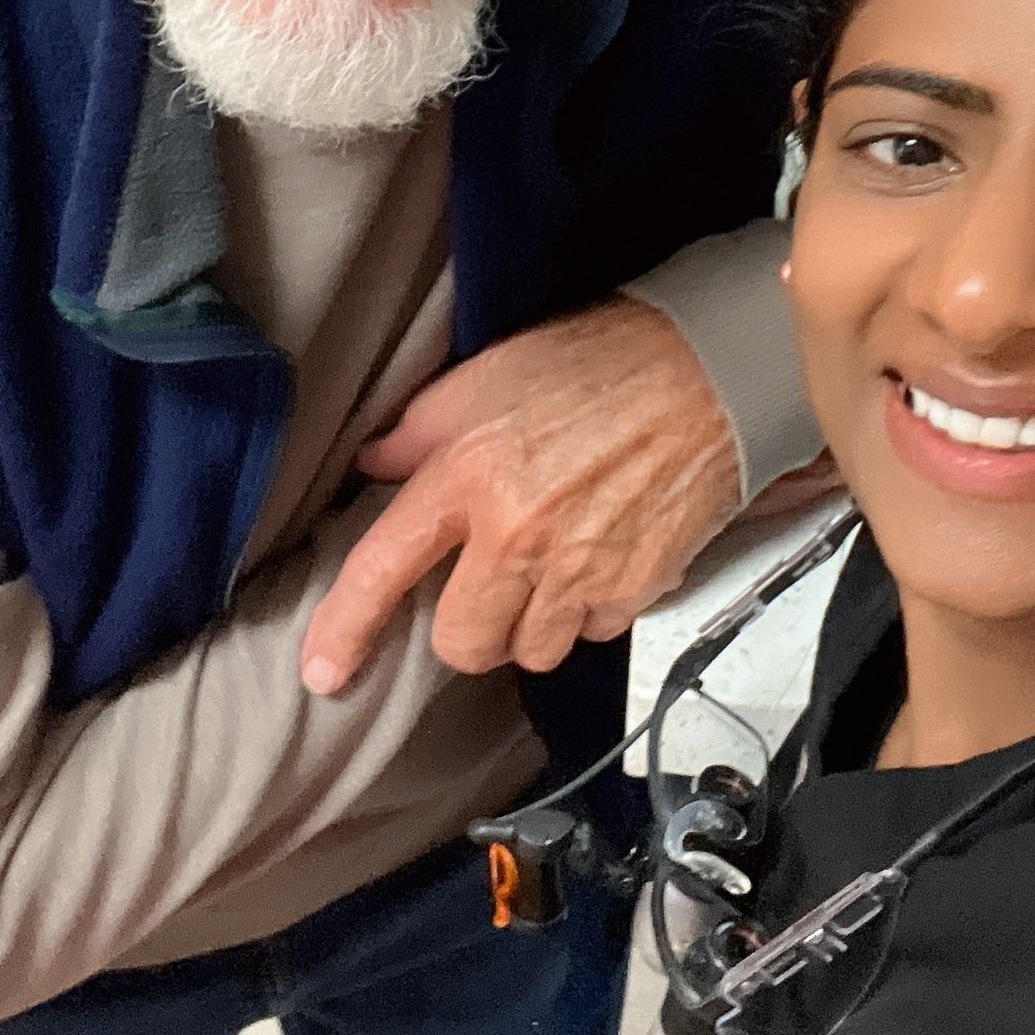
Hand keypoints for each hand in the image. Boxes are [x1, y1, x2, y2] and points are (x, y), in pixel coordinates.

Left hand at [299, 296, 742, 691]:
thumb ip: (421, 428)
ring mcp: (580, 570)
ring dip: (531, 622)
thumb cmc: (599, 362)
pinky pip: (592, 633)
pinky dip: (589, 609)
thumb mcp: (489, 374)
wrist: (710, 372)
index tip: (323, 672)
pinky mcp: (635, 589)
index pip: (384, 568)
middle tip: (488, 576)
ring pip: (530, 650)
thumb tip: (375, 465)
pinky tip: (600, 555)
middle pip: (464, 643)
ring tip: (552, 561)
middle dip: (468, 625)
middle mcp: (517, 535)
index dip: (347, 627)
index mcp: (467, 476)